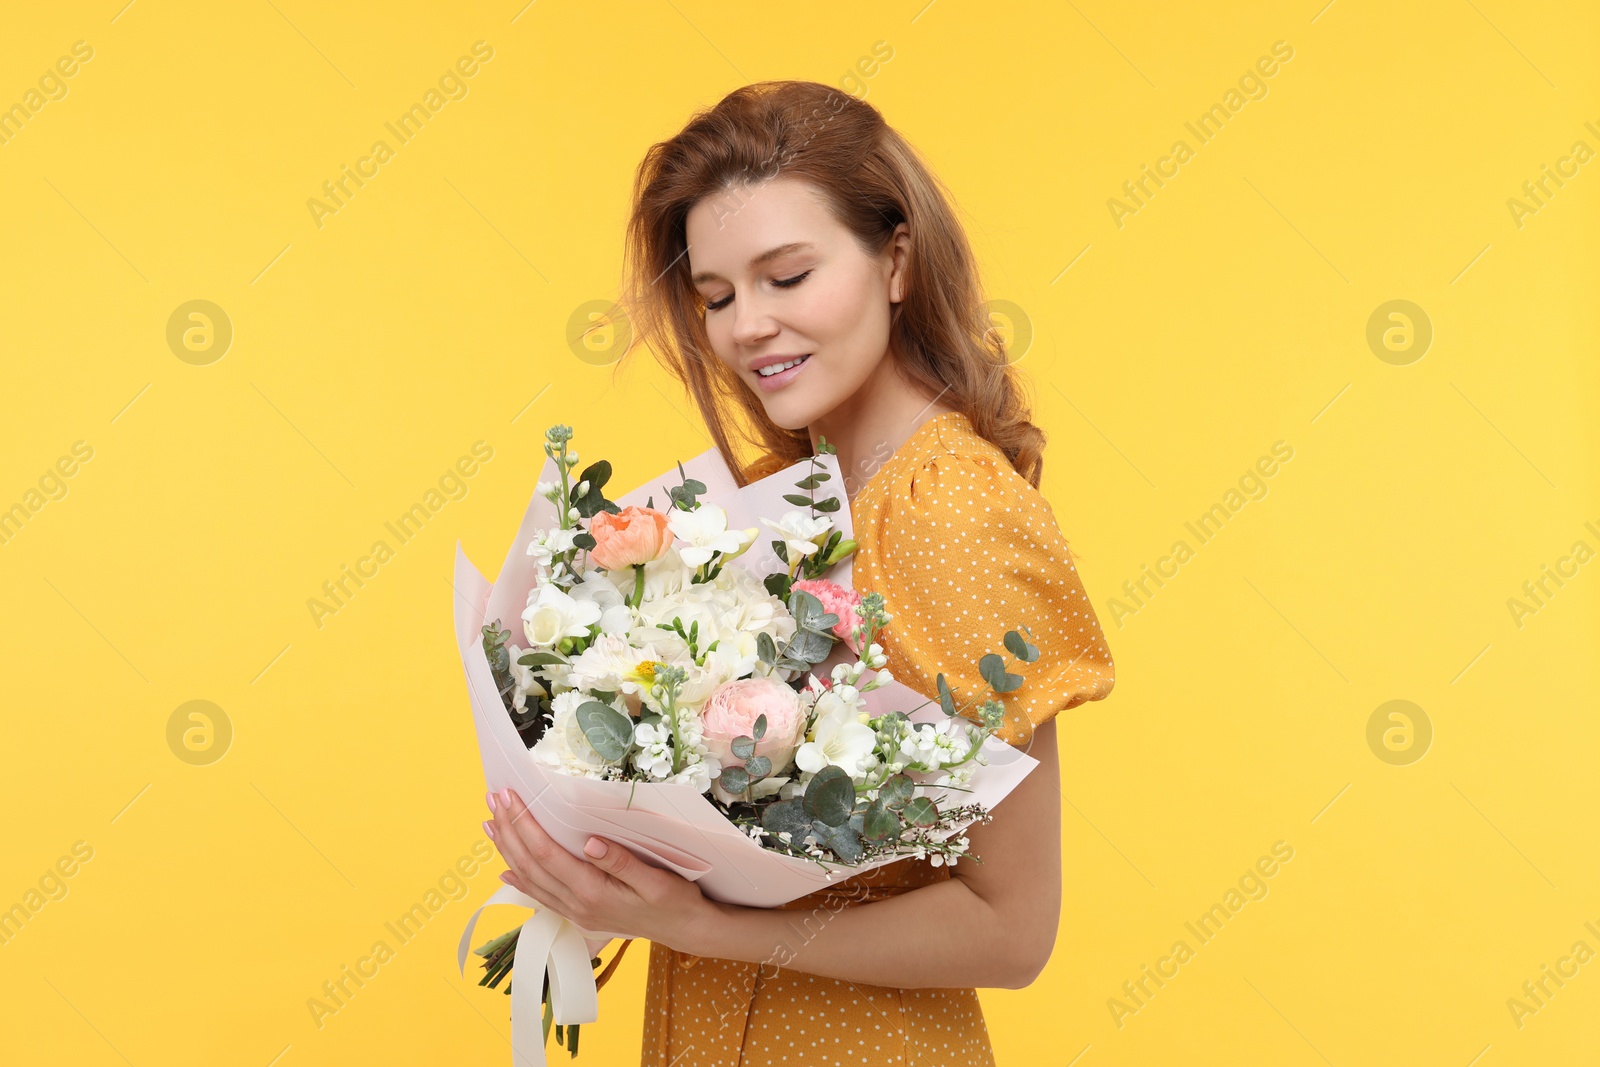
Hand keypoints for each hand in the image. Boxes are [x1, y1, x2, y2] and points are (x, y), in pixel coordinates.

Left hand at [484, 787, 716, 951]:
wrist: (685, 930)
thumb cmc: (675, 902)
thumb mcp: (657, 880)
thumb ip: (622, 862)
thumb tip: (591, 842)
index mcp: (593, 893)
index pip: (547, 854)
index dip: (524, 825)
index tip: (510, 797)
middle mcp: (577, 905)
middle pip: (530, 864)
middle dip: (509, 829)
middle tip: (493, 798)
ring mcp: (575, 912)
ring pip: (529, 878)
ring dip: (507, 849)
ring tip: (490, 823)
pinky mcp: (578, 913)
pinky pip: (540, 895)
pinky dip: (519, 878)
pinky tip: (506, 867)